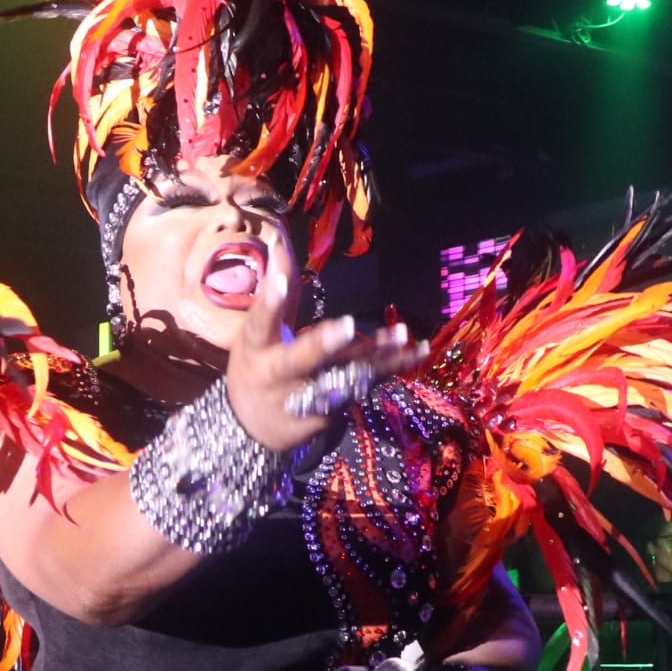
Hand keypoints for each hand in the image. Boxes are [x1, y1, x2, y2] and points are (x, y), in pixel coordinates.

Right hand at [224, 268, 428, 452]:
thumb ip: (276, 292)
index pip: (261, 324)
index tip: (279, 280)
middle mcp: (280, 377)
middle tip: (344, 326)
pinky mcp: (333, 412)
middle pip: (302, 360)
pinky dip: (391, 368)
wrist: (255, 429)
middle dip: (323, 344)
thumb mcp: (257, 333)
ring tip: (401, 336)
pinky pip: (364, 385)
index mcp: (257, 350)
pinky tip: (416, 351)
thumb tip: (279, 241)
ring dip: (375, 356)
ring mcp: (308, 399)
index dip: (269, 303)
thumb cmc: (257, 366)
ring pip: (343, 375)